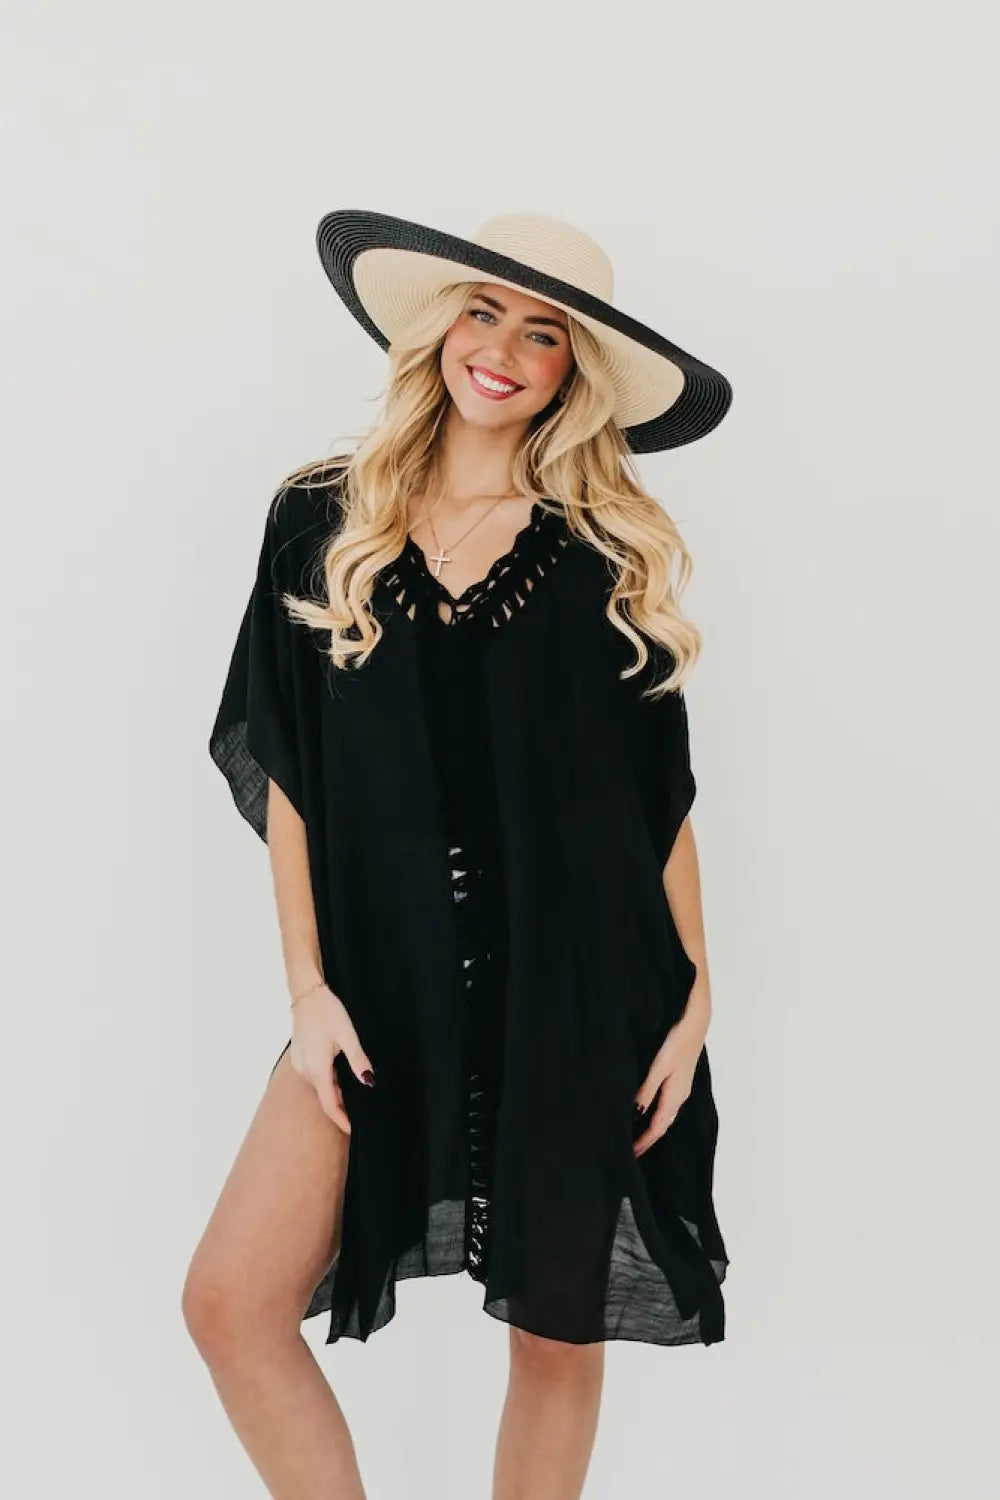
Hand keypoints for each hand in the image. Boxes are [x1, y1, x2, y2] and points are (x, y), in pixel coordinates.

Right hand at [289, 984, 375, 1134]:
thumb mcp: (348, 1036)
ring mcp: (300, 1063)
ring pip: (320, 1084)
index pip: (330, 1105)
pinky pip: (315, 1074)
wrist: (306, 993)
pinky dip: (327, 1078)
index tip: (353, 1131)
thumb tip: (370, 1082)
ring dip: (335, 1090)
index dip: (341, 1120)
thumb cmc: (328, 1012)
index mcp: (317, 1069)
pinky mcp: (300, 1056)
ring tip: (354, 1092)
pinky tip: (339, 1072)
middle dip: (342, 1105)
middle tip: (361, 1110)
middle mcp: (305, 1070)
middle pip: (325, 1096)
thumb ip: (358, 1061)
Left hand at [632, 999, 709, 1158]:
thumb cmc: (678, 1041)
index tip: (630, 1155)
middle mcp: (680, 1095)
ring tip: (637, 1135)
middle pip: (662, 1124)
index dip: (644, 1142)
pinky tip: (648, 1108)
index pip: (657, 1127)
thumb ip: (647, 1090)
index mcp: (675, 1095)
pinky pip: (667, 1103)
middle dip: (648, 1138)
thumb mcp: (659, 1066)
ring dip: (652, 1126)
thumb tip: (636, 1114)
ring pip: (665, 1114)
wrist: (696, 1019)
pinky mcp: (679, 1076)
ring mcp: (681, 1085)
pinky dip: (656, 1112)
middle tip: (632, 1150)